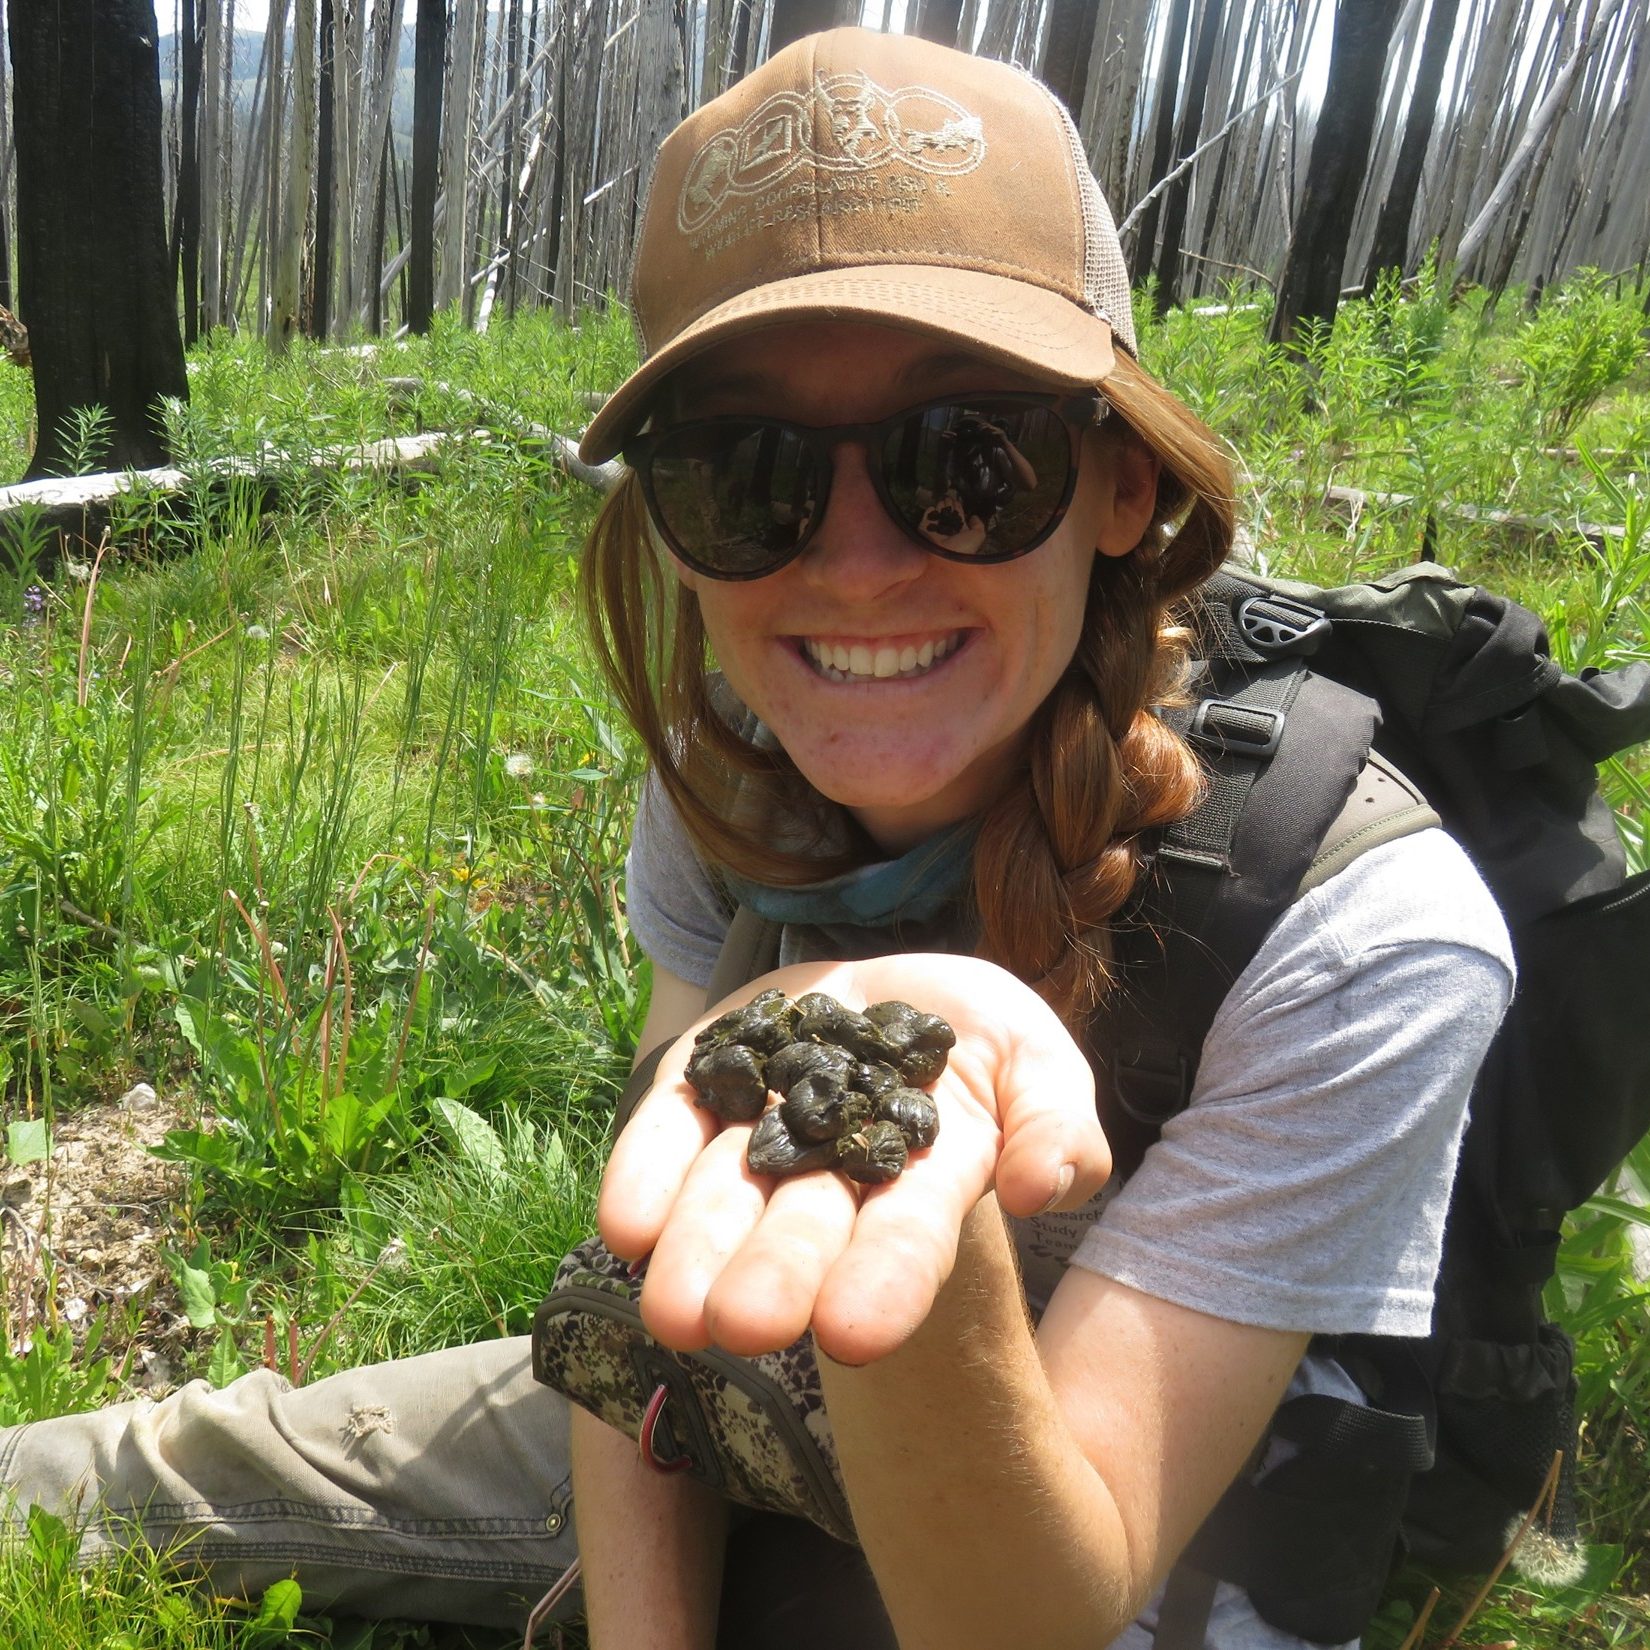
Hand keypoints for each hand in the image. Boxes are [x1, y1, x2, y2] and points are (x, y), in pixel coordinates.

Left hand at [598, 955, 1109, 1365]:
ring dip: (696, 1249)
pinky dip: (644, 1177)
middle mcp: (830, 1175)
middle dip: (774, 1276)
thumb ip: (1055, 1124)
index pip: (906, 1236)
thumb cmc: (982, 1039)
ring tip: (672, 1311)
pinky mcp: (704, 1084)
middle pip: (802, 1228)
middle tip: (741, 1326)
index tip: (854, 1335)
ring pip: (723, 1195)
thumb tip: (1041, 1190)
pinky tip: (625, 1226)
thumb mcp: (1040, 1060)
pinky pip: (667, 1133)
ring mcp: (760, 1130)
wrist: (896, 988)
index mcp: (923, 1182)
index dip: (885, 1281)